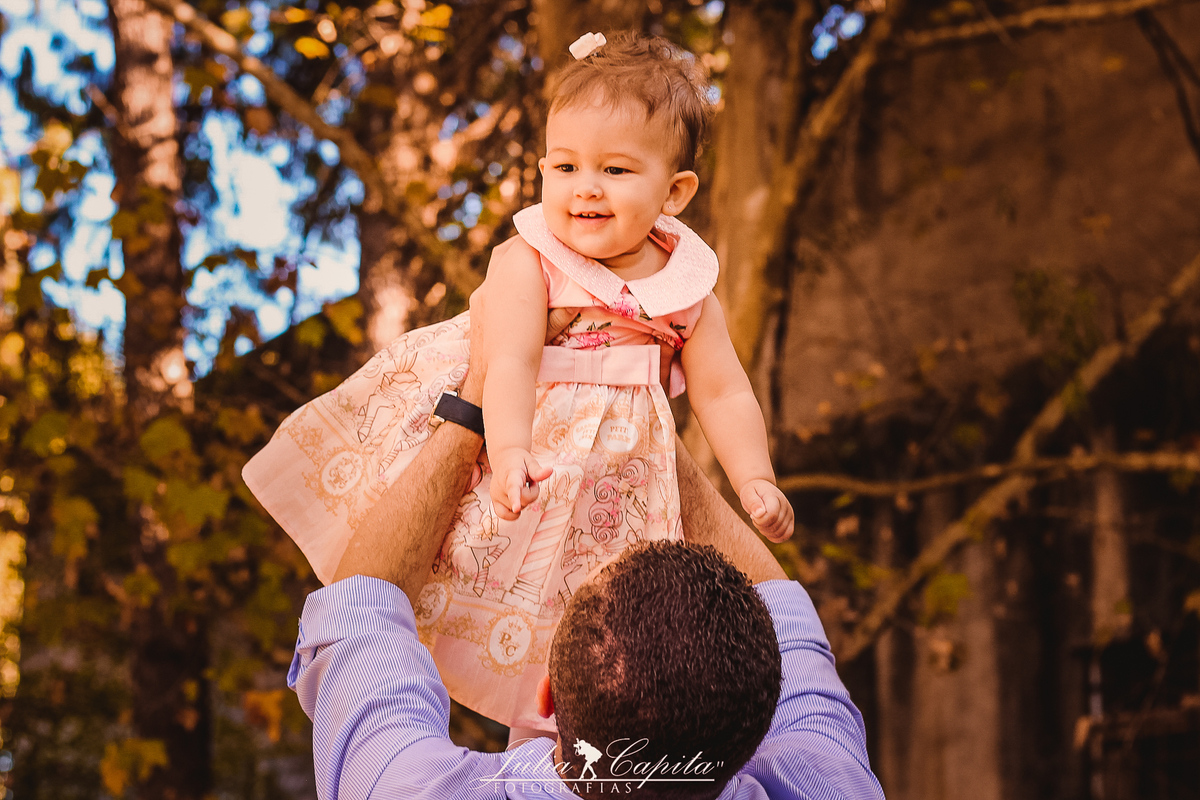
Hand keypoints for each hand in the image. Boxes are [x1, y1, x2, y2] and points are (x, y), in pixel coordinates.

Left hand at [465, 246, 579, 401]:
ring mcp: (484, 287)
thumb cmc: (532, 345)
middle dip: (528, 242)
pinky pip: (490, 278)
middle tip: (545, 246)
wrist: (500, 370)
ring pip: (498, 260)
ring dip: (513, 256)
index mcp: (520, 271)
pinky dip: (503, 274)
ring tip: (530, 262)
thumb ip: (565, 303)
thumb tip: (579, 296)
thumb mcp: (556, 320)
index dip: (544, 236)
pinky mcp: (477, 301)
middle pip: (512, 245)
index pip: (531, 239)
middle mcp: (498, 274)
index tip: (557, 239)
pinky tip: (514, 286)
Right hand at [489, 446, 553, 519]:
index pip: (513, 488)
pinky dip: (514, 512)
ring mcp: (496, 496)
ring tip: (520, 488)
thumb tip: (550, 471)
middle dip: (532, 493)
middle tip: (528, 482)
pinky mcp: (494, 502)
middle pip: (524, 501)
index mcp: (511, 474)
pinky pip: (506, 515)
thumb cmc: (520, 461)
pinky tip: (516, 502)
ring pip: (517, 509)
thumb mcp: (530, 462)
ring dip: (523, 501)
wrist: (504, 459)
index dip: (515, 498)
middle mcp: (500, 486)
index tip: (516, 508)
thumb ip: (538, 470)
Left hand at [738, 479, 793, 541]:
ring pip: (780, 533)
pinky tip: (766, 529)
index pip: (771, 515)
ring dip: (766, 532)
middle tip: (754, 517)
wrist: (761, 489)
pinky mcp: (790, 521)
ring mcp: (789, 514)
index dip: (759, 520)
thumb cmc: (753, 492)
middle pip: (775, 526)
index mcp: (775, 497)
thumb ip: (752, 503)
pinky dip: (774, 537)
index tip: (752, 515)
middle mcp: (785, 506)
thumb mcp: (748, 494)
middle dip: (760, 526)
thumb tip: (759, 513)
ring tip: (760, 521)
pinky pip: (786, 535)